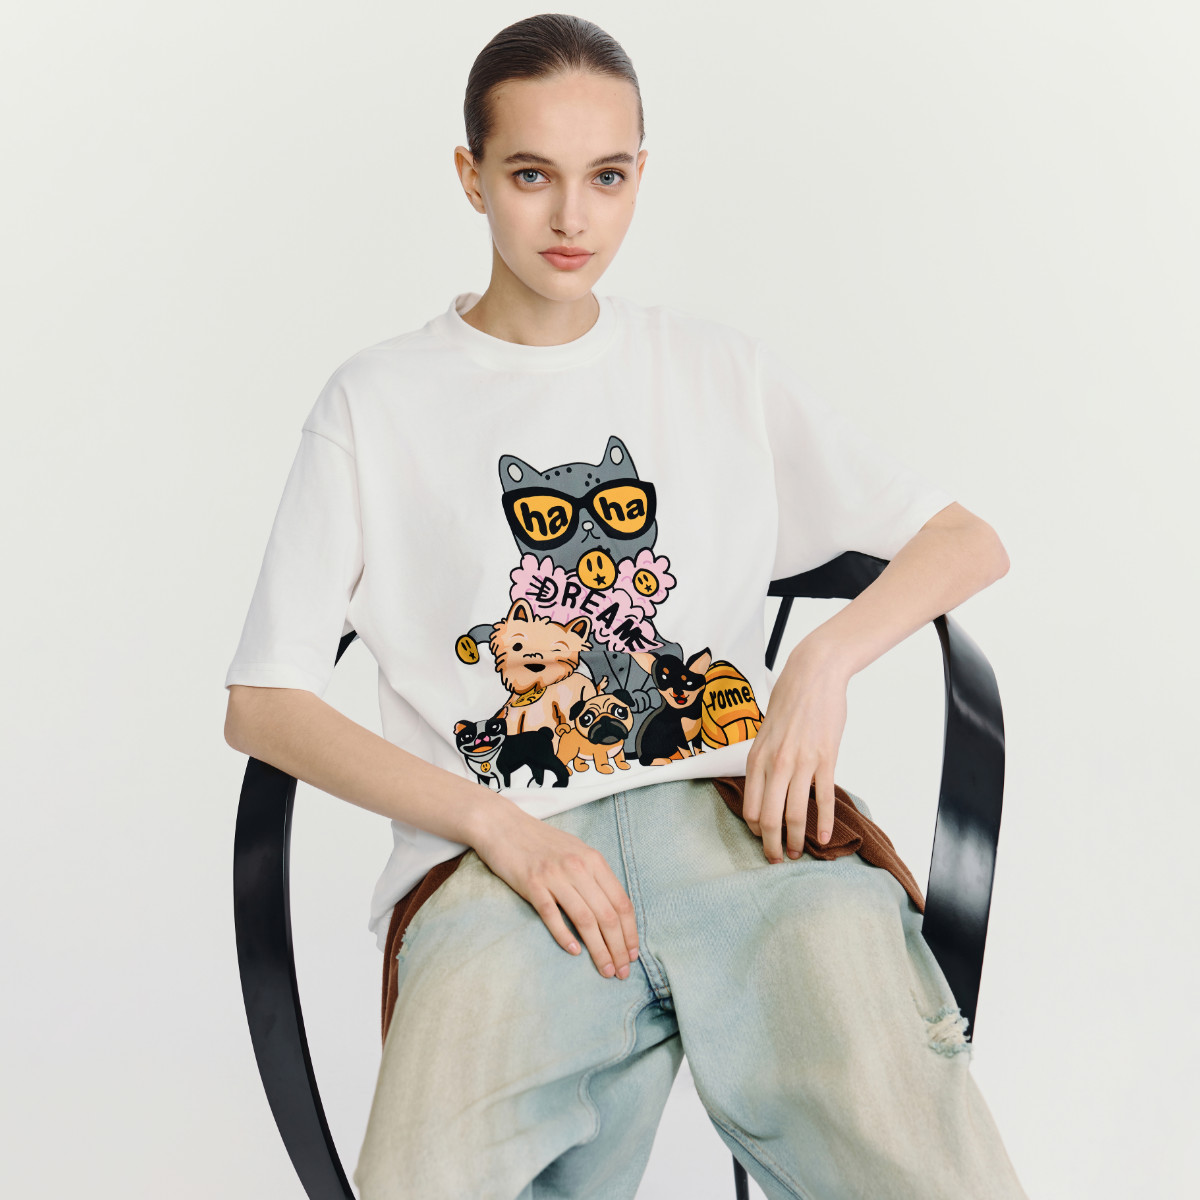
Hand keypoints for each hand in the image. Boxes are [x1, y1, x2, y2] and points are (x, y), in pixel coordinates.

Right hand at [470, 799, 638, 978]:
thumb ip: (594, 876)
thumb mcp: (576, 851)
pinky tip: (575, 952)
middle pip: (607, 915)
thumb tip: (614, 910)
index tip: (632, 954)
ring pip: (585, 919)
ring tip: (604, 969)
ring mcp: (555, 876)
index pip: (621, 902)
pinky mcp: (532, 884)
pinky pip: (553, 915)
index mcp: (594, 860)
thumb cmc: (541, 842)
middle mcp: (578, 867)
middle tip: (621, 972)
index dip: (630, 931)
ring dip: (598, 949)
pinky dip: (566, 936)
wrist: (503, 826)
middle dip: (618, 948)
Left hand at [743, 638, 849, 862]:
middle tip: (778, 859)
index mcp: (756, 758)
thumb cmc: (789, 700)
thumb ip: (764, 760)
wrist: (814, 674)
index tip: (763, 840)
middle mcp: (775, 764)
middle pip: (770, 818)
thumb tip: (765, 786)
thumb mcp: (765, 732)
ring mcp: (801, 763)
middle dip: (772, 845)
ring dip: (796, 840)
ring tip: (798, 853)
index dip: (756, 831)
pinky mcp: (826, 759)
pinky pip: (824, 798)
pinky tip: (824, 837)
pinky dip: (824, 822)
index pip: (751, 808)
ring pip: (795, 814)